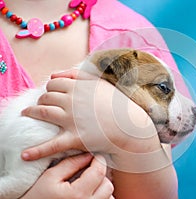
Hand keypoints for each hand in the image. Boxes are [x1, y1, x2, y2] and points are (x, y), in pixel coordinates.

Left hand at [21, 69, 160, 163]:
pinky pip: (51, 145)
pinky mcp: (74, 138)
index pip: (53, 84)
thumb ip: (76, 75)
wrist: (130, 125)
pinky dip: (37, 151)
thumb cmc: (116, 103)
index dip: (50, 89)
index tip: (52, 94)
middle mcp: (72, 101)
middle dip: (42, 100)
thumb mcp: (99, 83)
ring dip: (32, 112)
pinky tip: (25, 155)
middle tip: (43, 105)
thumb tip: (54, 74)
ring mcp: (71, 120)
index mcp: (78, 87)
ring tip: (28, 114)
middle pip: (46, 97)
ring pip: (42, 113)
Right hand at [21, 153, 113, 198]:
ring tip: (87, 184)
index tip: (93, 156)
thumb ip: (70, 164)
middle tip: (89, 170)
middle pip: (108, 185)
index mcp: (78, 194)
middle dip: (100, 175)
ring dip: (102, 188)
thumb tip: (88, 155)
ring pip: (109, 197)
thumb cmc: (36, 196)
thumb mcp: (50, 177)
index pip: (99, 172)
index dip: (98, 160)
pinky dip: (100, 198)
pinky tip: (87, 194)